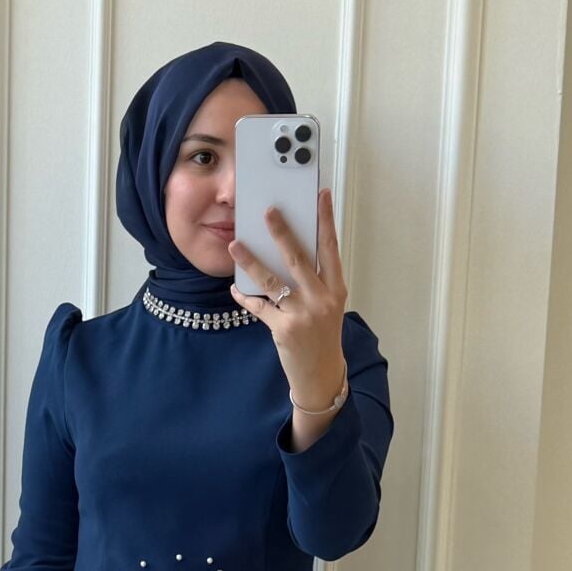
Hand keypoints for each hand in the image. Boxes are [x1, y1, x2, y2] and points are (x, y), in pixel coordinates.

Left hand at [227, 188, 347, 407]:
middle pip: (298, 258)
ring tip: (236, 245)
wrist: (320, 375)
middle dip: (282, 232)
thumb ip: (314, 281)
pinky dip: (245, 298)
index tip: (321, 195)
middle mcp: (321, 299)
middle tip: (268, 211)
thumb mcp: (327, 305)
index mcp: (336, 288)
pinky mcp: (284, 330)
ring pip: (273, 281)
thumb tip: (289, 251)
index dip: (326, 219)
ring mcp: (303, 314)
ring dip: (251, 261)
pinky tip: (235, 289)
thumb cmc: (322, 335)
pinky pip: (259, 307)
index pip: (330, 247)